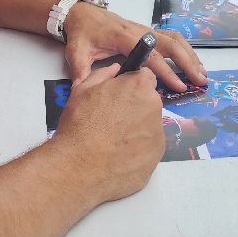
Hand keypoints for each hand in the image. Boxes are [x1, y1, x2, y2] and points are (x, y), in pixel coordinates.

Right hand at [50, 62, 163, 202]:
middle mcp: (155, 108)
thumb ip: (103, 74)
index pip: (146, 77)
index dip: (132, 84)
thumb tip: (115, 69)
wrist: (79, 167)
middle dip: (135, 107)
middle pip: (149, 102)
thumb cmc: (79, 124)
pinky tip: (119, 157)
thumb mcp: (82, 90)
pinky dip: (138, 150)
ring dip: (137, 129)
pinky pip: (149, 148)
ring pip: (150, 126)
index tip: (121, 95)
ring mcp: (158, 134)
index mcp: (139, 87)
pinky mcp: (157, 157)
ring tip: (113, 142)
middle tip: (112, 121)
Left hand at [62, 1, 206, 92]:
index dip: (165, 71)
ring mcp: (146, 30)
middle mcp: (140, 31)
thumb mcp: (77, 51)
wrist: (82, 12)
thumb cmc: (82, 33)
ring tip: (202, 73)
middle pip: (171, 44)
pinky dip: (185, 49)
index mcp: (125, 37)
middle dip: (187, 62)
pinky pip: (171, 38)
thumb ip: (81, 70)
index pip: (151, 55)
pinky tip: (192, 62)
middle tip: (200, 80)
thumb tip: (83, 91)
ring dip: (190, 55)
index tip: (178, 87)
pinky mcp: (148, 32)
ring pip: (175, 39)